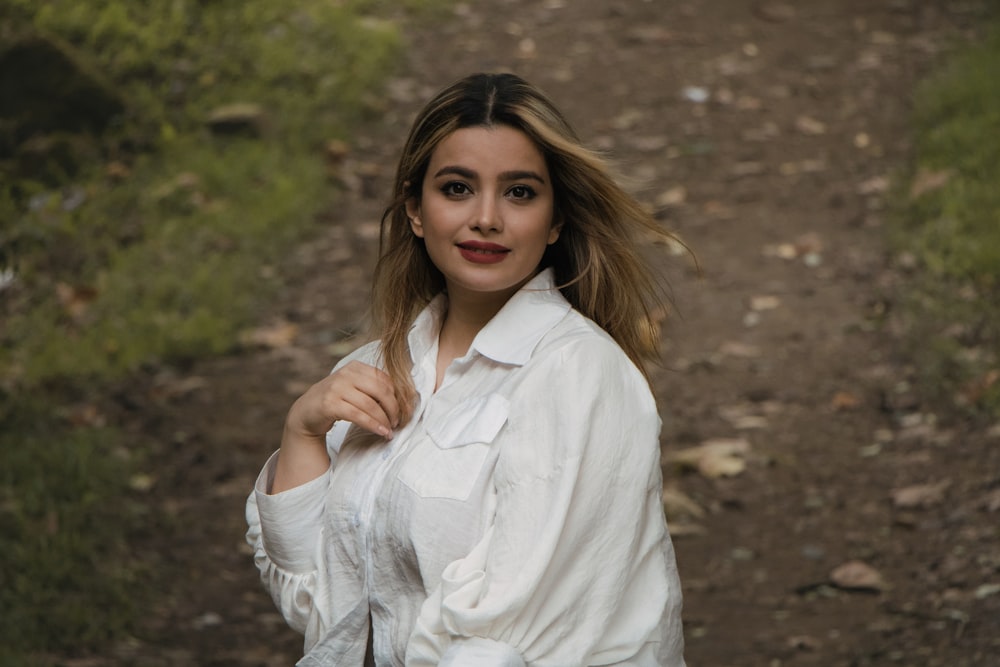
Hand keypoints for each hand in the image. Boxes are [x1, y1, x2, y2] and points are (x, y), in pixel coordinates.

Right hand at [272, 361, 399, 492]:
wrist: (306, 412)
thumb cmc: (337, 401)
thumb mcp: (354, 388)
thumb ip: (373, 388)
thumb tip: (406, 398)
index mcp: (355, 367)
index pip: (385, 379)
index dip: (399, 395)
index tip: (407, 410)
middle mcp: (346, 374)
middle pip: (381, 390)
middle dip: (394, 408)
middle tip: (399, 422)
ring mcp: (336, 388)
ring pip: (371, 404)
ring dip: (385, 420)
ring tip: (391, 430)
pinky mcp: (330, 404)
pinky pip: (358, 415)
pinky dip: (373, 425)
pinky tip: (381, 432)